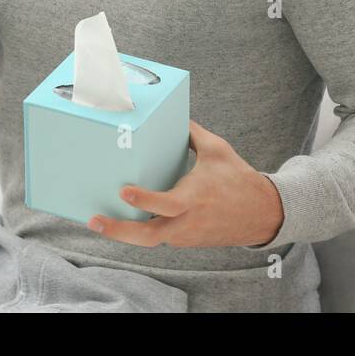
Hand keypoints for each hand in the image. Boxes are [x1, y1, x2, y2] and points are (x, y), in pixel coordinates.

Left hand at [87, 120, 284, 247]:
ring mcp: (185, 236)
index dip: (144, 200)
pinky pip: (160, 235)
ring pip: (149, 239)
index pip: (165, 204)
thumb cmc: (238, 179)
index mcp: (194, 199)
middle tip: (93, 221)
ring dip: (124, 232)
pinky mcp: (185, 241)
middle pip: (147, 237)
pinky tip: (126, 219)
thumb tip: (175, 114)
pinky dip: (142, 229)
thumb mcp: (217, 150)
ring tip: (98, 219)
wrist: (261, 214)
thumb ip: (192, 133)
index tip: (123, 192)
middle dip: (118, 232)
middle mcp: (186, 222)